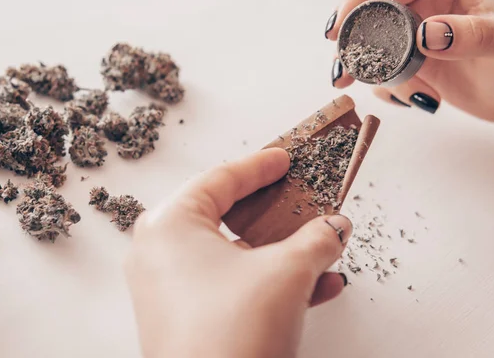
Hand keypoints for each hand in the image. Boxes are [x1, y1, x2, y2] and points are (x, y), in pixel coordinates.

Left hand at [125, 149, 352, 357]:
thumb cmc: (233, 333)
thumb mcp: (287, 273)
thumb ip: (316, 240)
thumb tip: (335, 226)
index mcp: (169, 225)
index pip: (220, 179)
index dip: (259, 166)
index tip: (285, 159)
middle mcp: (159, 253)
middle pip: (226, 216)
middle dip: (274, 214)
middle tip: (299, 198)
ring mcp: (167, 290)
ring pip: (233, 256)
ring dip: (281, 253)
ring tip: (321, 247)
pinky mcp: (183, 320)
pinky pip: (230, 287)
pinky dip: (268, 283)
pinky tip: (315, 288)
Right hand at [326, 0, 493, 120]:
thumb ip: (470, 35)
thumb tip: (425, 34)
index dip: (357, 0)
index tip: (338, 30)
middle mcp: (423, 4)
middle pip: (368, 14)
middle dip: (354, 45)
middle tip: (345, 72)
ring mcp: (414, 35)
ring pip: (371, 49)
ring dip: (376, 76)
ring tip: (412, 96)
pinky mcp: (411, 63)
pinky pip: (383, 75)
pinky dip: (393, 92)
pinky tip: (425, 99)